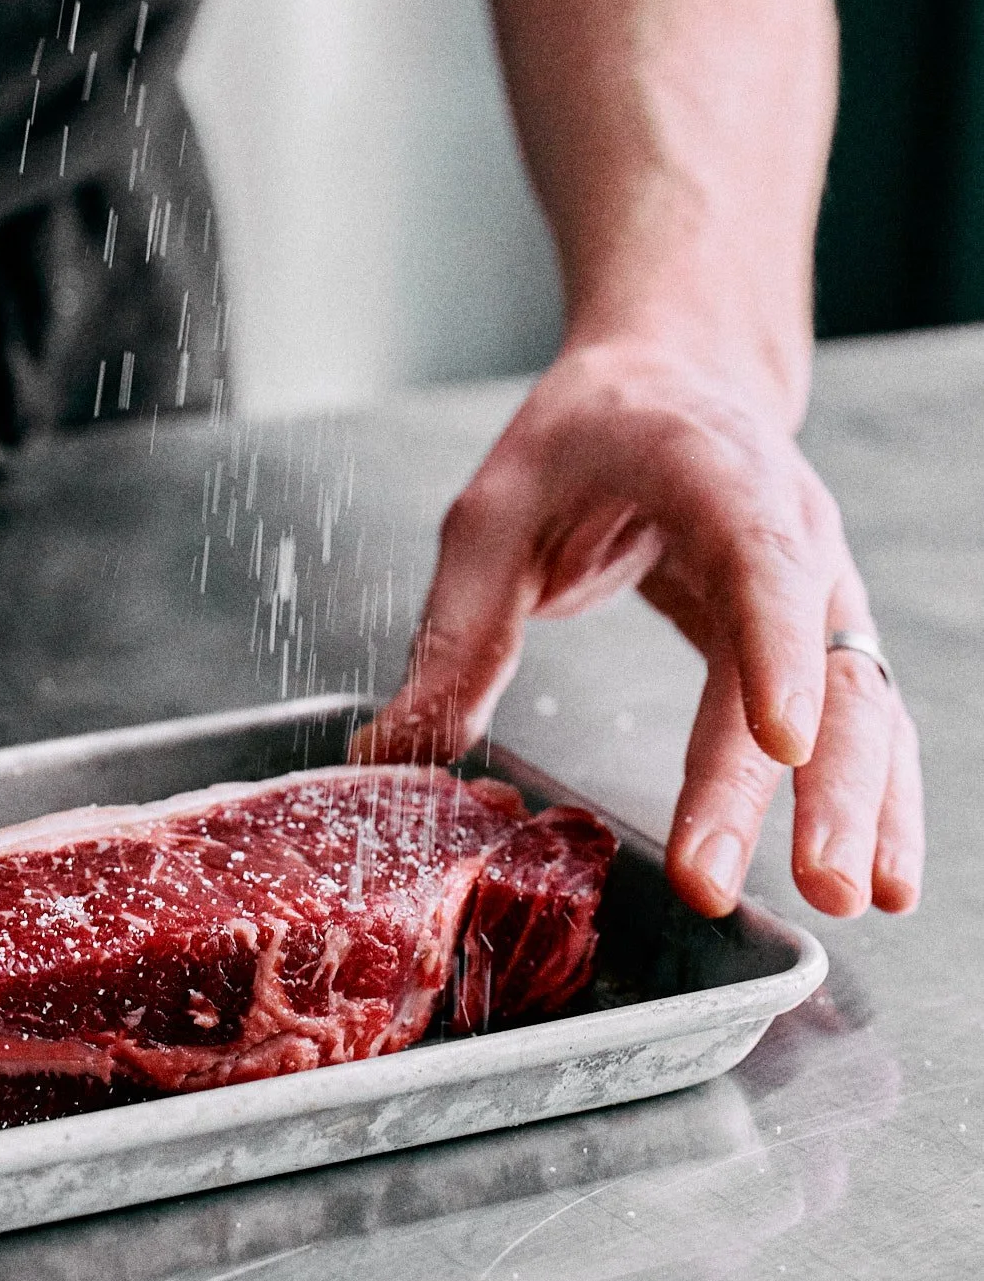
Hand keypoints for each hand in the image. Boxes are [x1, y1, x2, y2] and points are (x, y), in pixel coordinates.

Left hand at [354, 340, 923, 920]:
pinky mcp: (825, 634)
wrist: (671, 381)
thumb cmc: (586, 437)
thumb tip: (393, 751)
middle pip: (825, 659)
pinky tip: (886, 879)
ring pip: (863, 699)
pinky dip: (880, 798)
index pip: (759, 560)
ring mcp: (822, 584)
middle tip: (814, 880)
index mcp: (710, 472)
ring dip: (863, 805)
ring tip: (853, 900)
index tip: (780, 740)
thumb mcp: (494, 512)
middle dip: (823, 778)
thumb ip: (456, 632)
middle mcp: (792, 529)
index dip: (776, 649)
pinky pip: (865, 719)